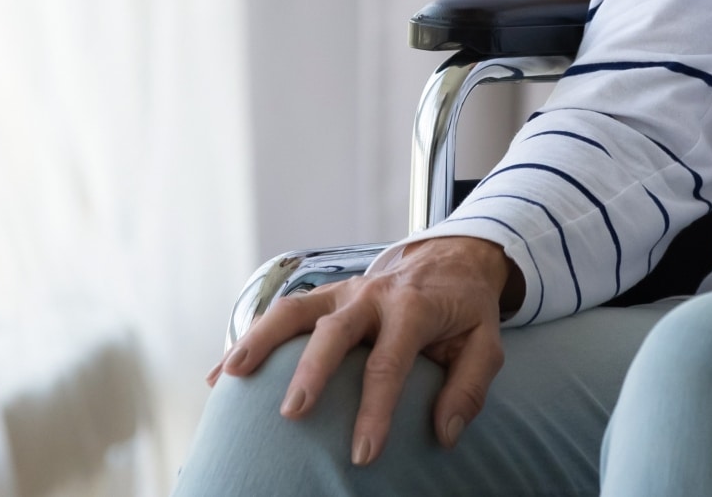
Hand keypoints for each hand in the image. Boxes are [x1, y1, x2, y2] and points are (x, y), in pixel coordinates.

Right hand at [213, 236, 519, 464]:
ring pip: (295, 311)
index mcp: (414, 308)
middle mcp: (372, 295)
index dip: (375, 410)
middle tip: (293, 413)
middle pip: (334, 330)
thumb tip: (444, 433)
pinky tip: (224, 373)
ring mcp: (344, 292)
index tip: (363, 454)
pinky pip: (283, 314)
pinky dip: (251, 339)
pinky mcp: (326, 296)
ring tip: (232, 377)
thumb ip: (468, 388)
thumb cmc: (465, 309)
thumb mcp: (487, 344)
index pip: (389, 362)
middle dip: (312, 371)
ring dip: (261, 341)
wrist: (453, 257)